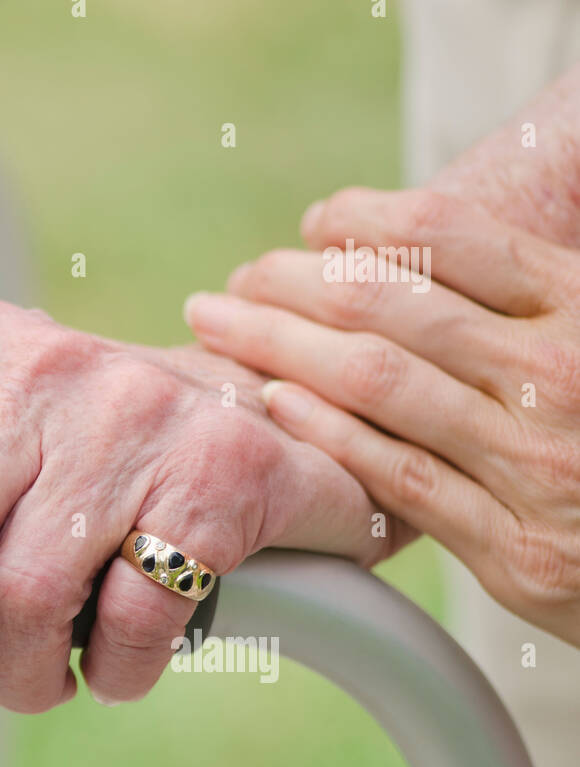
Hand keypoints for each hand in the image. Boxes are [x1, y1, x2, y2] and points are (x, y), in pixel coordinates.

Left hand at [0, 297, 410, 718]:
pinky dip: (112, 674)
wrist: (248, 416)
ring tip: (35, 679)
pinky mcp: (215, 470)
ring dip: (20, 679)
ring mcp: (131, 411)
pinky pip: (129, 622)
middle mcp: (36, 367)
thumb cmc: (80, 458)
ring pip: (27, 600)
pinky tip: (113, 661)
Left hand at [184, 188, 579, 644]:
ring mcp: (535, 464)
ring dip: (280, 345)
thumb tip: (432, 234)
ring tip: (221, 323)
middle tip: (241, 277)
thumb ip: (528, 292)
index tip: (314, 219)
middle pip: (390, 305)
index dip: (366, 219)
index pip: (453, 236)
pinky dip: (327, 432)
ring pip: (377, 381)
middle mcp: (561, 375)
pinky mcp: (514, 548)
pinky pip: (398, 476)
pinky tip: (273, 400)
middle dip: (293, 282)